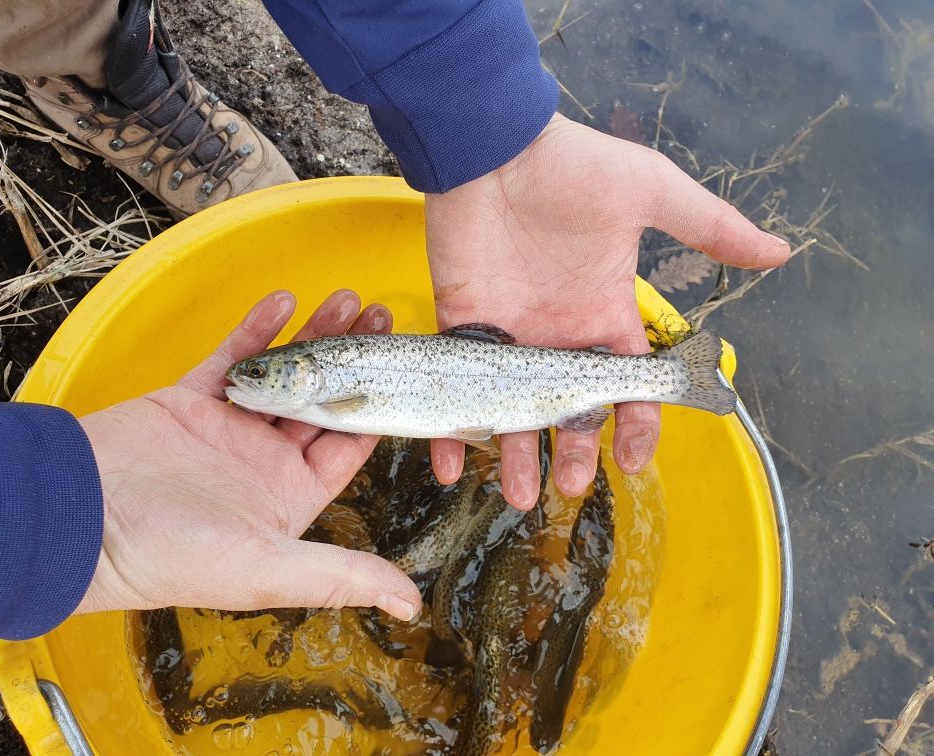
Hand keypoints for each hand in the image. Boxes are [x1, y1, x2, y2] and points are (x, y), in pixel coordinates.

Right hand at [75, 290, 419, 621]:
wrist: (81, 521)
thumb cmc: (172, 558)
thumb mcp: (268, 572)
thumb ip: (342, 576)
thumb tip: (409, 604)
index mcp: (289, 496)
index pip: (347, 446)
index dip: (377, 406)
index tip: (400, 368)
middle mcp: (262, 460)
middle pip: (321, 399)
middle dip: (352, 357)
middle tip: (380, 315)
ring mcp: (226, 427)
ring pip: (283, 372)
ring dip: (313, 335)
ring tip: (346, 298)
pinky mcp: (189, 400)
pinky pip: (230, 355)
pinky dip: (256, 328)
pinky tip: (284, 300)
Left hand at [425, 113, 789, 508]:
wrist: (494, 147)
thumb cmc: (573, 168)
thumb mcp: (652, 193)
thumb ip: (709, 227)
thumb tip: (781, 252)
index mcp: (604, 315)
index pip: (626, 386)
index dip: (635, 425)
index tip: (634, 459)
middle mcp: (557, 337)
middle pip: (570, 413)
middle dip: (574, 453)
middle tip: (571, 486)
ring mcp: (509, 338)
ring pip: (513, 414)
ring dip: (516, 457)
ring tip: (520, 495)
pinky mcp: (461, 330)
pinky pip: (454, 390)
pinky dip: (450, 431)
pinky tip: (450, 464)